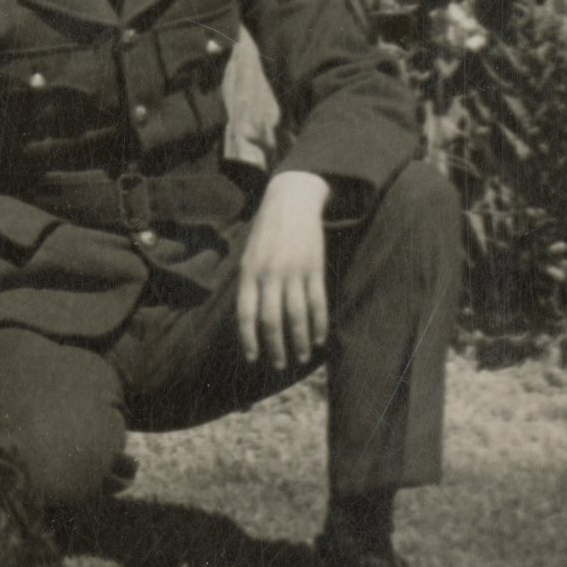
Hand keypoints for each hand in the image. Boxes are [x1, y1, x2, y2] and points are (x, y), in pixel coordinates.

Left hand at [236, 171, 331, 370]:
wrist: (291, 201)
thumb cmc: (266, 233)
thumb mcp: (248, 255)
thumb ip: (248, 285)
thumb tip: (248, 321)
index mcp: (249, 273)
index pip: (245, 314)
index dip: (249, 339)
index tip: (253, 359)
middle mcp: (270, 274)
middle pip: (271, 320)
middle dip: (275, 347)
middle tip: (279, 365)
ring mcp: (293, 271)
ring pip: (296, 315)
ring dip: (300, 340)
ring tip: (302, 357)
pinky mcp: (314, 268)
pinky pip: (317, 302)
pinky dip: (319, 323)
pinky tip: (321, 338)